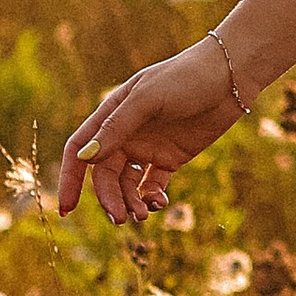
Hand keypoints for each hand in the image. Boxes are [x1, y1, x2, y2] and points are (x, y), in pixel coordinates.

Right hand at [57, 39, 246, 226]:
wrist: (229, 77)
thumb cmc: (185, 78)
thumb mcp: (147, 99)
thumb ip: (116, 128)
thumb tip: (86, 158)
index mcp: (110, 115)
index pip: (79, 150)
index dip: (71, 179)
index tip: (67, 208)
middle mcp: (125, 134)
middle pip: (105, 175)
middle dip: (110, 199)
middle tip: (121, 219)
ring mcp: (147, 147)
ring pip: (128, 184)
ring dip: (130, 201)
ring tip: (142, 214)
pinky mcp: (170, 157)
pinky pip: (152, 185)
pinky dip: (151, 198)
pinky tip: (158, 202)